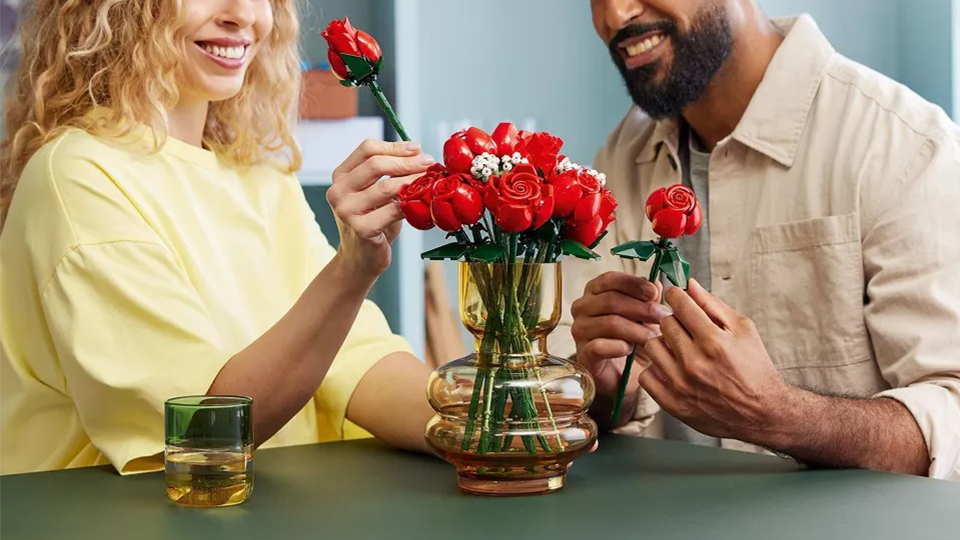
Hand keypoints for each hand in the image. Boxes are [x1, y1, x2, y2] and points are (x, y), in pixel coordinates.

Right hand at [327, 139, 434, 280]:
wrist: (361, 258)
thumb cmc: (373, 221)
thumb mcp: (375, 192)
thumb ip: (389, 173)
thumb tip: (418, 153)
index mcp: (341, 176)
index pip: (367, 149)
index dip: (394, 146)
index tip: (417, 148)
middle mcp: (338, 191)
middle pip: (375, 165)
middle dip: (407, 162)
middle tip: (428, 162)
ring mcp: (346, 211)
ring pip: (385, 187)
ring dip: (412, 181)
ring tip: (428, 180)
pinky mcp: (361, 229)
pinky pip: (392, 210)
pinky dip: (410, 204)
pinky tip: (421, 202)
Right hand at [571, 272, 669, 399]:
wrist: (624, 375)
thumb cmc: (632, 339)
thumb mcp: (645, 316)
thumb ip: (649, 299)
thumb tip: (657, 284)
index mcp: (595, 292)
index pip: (610, 279)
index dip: (633, 283)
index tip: (654, 293)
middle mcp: (582, 308)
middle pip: (611, 300)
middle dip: (642, 308)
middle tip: (662, 318)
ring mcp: (580, 331)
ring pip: (610, 323)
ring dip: (636, 330)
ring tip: (652, 338)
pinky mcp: (583, 353)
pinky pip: (600, 346)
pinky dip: (619, 347)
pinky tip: (630, 350)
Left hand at [640, 279, 789, 441]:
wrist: (762, 412)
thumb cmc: (755, 368)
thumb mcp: (744, 329)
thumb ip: (713, 305)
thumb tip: (689, 284)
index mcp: (713, 341)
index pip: (679, 304)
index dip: (677, 296)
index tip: (679, 298)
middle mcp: (694, 362)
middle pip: (664, 323)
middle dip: (675, 320)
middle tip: (687, 329)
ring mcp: (681, 385)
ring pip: (652, 347)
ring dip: (664, 345)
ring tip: (680, 350)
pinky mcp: (673, 404)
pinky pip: (646, 376)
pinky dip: (657, 370)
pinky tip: (673, 370)